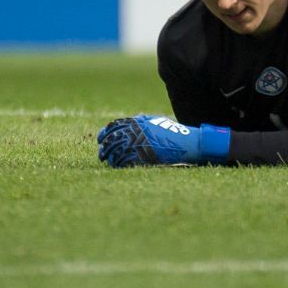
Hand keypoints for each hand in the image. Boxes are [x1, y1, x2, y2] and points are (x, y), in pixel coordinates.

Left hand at [97, 115, 231, 167]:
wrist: (186, 142)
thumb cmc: (172, 132)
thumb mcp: (155, 121)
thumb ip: (140, 122)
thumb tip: (124, 125)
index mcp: (138, 123)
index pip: (114, 126)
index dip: (105, 133)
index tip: (101, 139)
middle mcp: (137, 132)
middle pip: (112, 140)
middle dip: (104, 147)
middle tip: (101, 154)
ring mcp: (140, 144)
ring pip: (116, 151)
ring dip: (109, 156)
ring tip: (107, 160)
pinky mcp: (144, 156)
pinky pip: (125, 161)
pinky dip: (118, 163)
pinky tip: (116, 165)